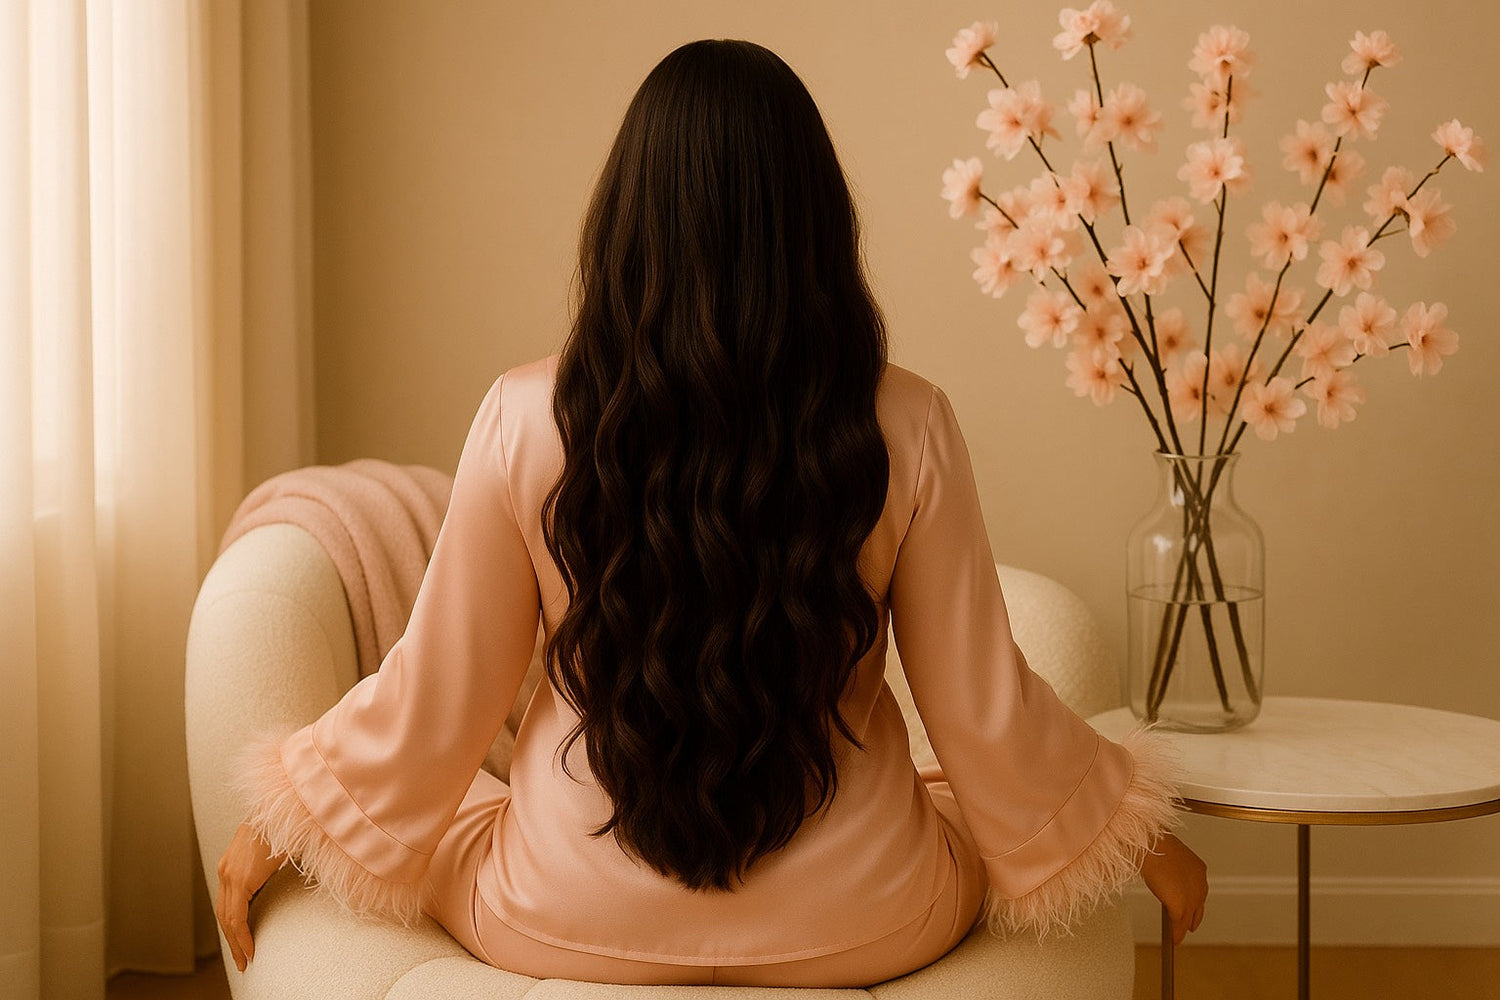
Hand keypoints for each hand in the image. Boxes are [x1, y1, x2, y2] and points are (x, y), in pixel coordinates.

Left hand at [215, 821, 285, 971]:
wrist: (284, 807)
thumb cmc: (287, 823)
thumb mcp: (278, 847)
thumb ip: (275, 864)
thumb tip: (287, 873)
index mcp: (233, 861)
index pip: (228, 902)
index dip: (235, 924)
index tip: (243, 941)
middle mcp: (226, 869)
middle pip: (224, 913)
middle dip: (232, 939)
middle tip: (241, 958)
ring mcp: (229, 874)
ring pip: (227, 919)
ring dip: (235, 943)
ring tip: (245, 960)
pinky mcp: (239, 879)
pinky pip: (236, 917)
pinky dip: (241, 936)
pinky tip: (250, 950)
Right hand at [1140, 832, 1206, 945]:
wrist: (1150, 845)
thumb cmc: (1152, 844)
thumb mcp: (1167, 857)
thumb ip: (1169, 869)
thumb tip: (1160, 874)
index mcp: (1198, 869)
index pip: (1198, 891)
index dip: (1193, 903)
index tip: (1189, 909)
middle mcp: (1199, 884)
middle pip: (1197, 907)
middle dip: (1191, 918)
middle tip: (1187, 927)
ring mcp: (1191, 896)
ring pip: (1189, 917)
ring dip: (1183, 928)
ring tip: (1178, 936)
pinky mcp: (1180, 906)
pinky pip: (1178, 925)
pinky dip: (1176, 934)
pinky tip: (1173, 940)